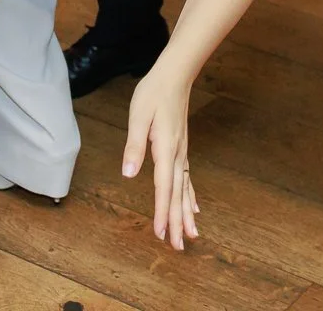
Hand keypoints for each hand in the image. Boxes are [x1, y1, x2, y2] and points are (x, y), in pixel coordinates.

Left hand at [122, 63, 199, 249]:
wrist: (175, 76)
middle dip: (176, 222)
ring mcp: (182, 152)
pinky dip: (190, 196)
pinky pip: (188, 179)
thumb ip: (134, 146)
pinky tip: (194, 208)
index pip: (163, 187)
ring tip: (191, 235)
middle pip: (177, 194)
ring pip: (185, 189)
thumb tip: (128, 174)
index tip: (161, 234)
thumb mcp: (138, 117)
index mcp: (166, 149)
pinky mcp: (181, 148)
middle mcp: (177, 155)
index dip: (161, 212)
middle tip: (179, 247)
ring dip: (185, 213)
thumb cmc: (153, 93)